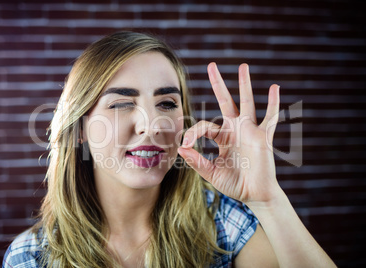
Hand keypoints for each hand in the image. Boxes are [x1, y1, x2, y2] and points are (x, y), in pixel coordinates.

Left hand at [178, 63, 280, 204]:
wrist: (255, 195)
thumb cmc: (234, 184)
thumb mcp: (212, 173)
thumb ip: (197, 162)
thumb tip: (181, 148)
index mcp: (222, 137)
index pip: (204, 125)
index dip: (192, 132)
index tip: (185, 144)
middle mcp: (236, 129)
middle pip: (225, 101)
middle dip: (218, 83)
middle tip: (211, 65)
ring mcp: (250, 131)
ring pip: (246, 102)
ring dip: (244, 84)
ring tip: (243, 66)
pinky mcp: (263, 137)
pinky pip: (270, 118)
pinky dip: (273, 103)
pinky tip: (275, 88)